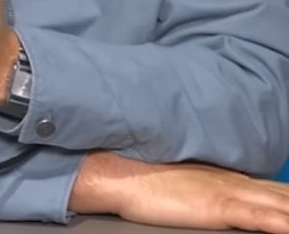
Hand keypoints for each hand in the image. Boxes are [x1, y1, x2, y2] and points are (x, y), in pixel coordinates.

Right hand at [71, 151, 288, 231]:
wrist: (120, 172)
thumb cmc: (143, 178)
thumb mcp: (184, 180)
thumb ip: (207, 186)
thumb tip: (212, 197)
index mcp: (228, 177)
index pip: (275, 189)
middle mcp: (236, 181)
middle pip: (283, 195)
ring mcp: (230, 192)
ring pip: (281, 203)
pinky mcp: (219, 206)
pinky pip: (261, 216)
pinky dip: (281, 220)